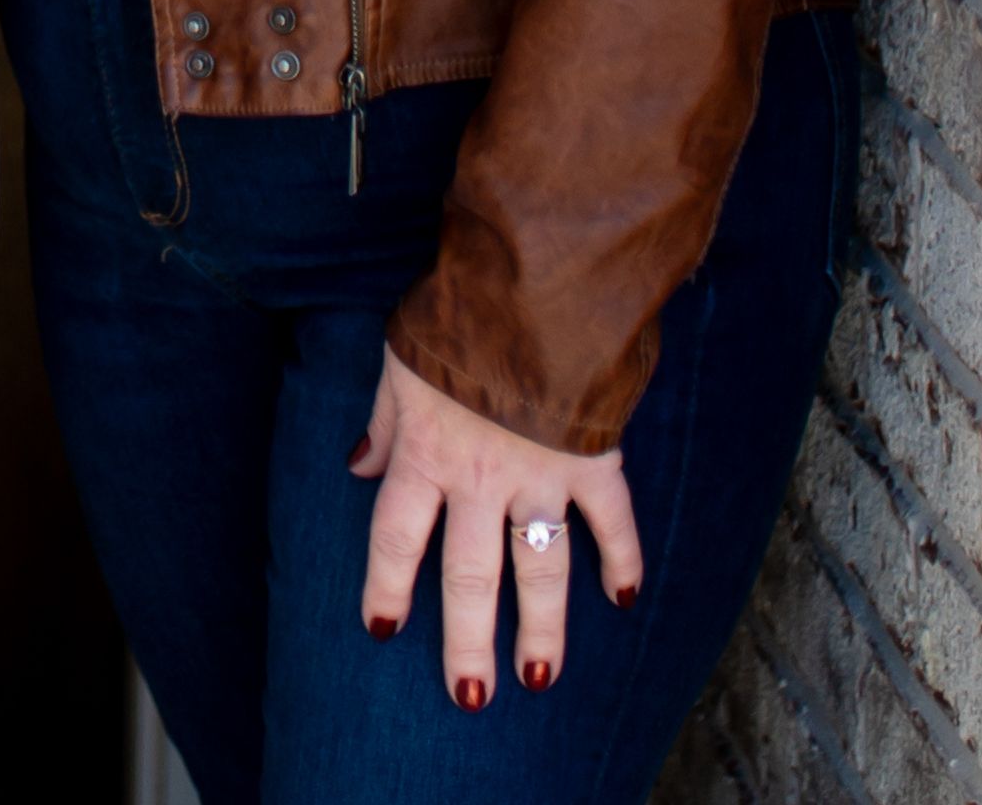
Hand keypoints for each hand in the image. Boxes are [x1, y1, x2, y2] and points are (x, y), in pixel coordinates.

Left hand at [353, 345, 642, 705]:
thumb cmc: (457, 317)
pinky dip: (622, 559)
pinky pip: (611, 522)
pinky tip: (623, 598)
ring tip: (537, 678)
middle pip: (469, 576)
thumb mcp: (397, 363)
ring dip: (540, 629)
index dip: (387, 587)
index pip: (396, 538)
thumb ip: (381, 423)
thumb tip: (357, 465)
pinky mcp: (593, 461)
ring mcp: (540, 476)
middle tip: (469, 696)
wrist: (533, 284)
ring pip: (539, 570)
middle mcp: (480, 479)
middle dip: (467, 640)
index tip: (382, 630)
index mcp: (425, 454)